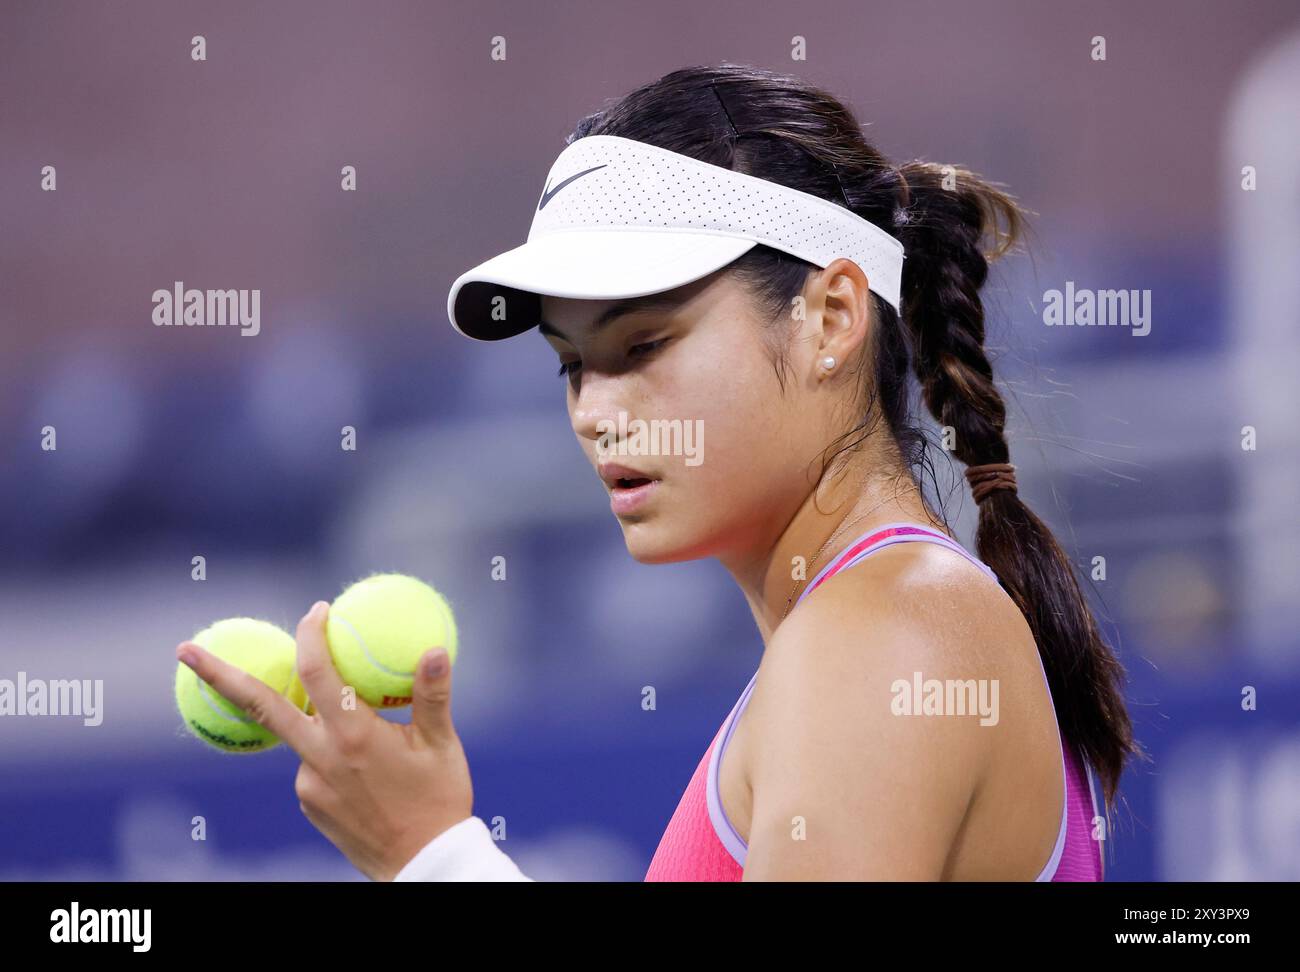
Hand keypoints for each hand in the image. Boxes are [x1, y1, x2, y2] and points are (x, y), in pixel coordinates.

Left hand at [175, 600, 473, 880]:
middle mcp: (320, 757)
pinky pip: (312, 762)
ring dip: (316, 717)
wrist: (422, 865)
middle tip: (183, 648)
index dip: (311, 635)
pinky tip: (370, 770)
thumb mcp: (442, 744)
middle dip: (216, 674)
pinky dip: (331, 750)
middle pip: (259, 705)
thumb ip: (433, 694)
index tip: (316, 611)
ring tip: (371, 735)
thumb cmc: (440, 800)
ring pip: (300, 733)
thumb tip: (435, 648)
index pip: (317, 671)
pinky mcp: (308, 802)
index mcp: (353, 736)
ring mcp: (307, 784)